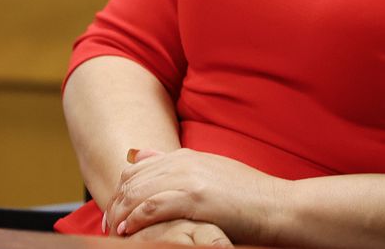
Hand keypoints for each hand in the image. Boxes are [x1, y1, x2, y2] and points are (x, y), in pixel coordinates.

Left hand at [105, 148, 286, 244]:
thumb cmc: (248, 195)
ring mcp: (190, 178)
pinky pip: (154, 206)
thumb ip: (178, 164)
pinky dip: (136, 218)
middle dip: (116, 202)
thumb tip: (142, 155)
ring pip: (139, 191)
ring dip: (121, 212)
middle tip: (108, 224)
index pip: (138, 167)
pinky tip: (128, 229)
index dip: (121, 189)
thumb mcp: (211, 170)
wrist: (277, 205)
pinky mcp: (196, 198)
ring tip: (114, 230)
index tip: (115, 210)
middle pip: (133, 179)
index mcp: (187, 156)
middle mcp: (184, 162)